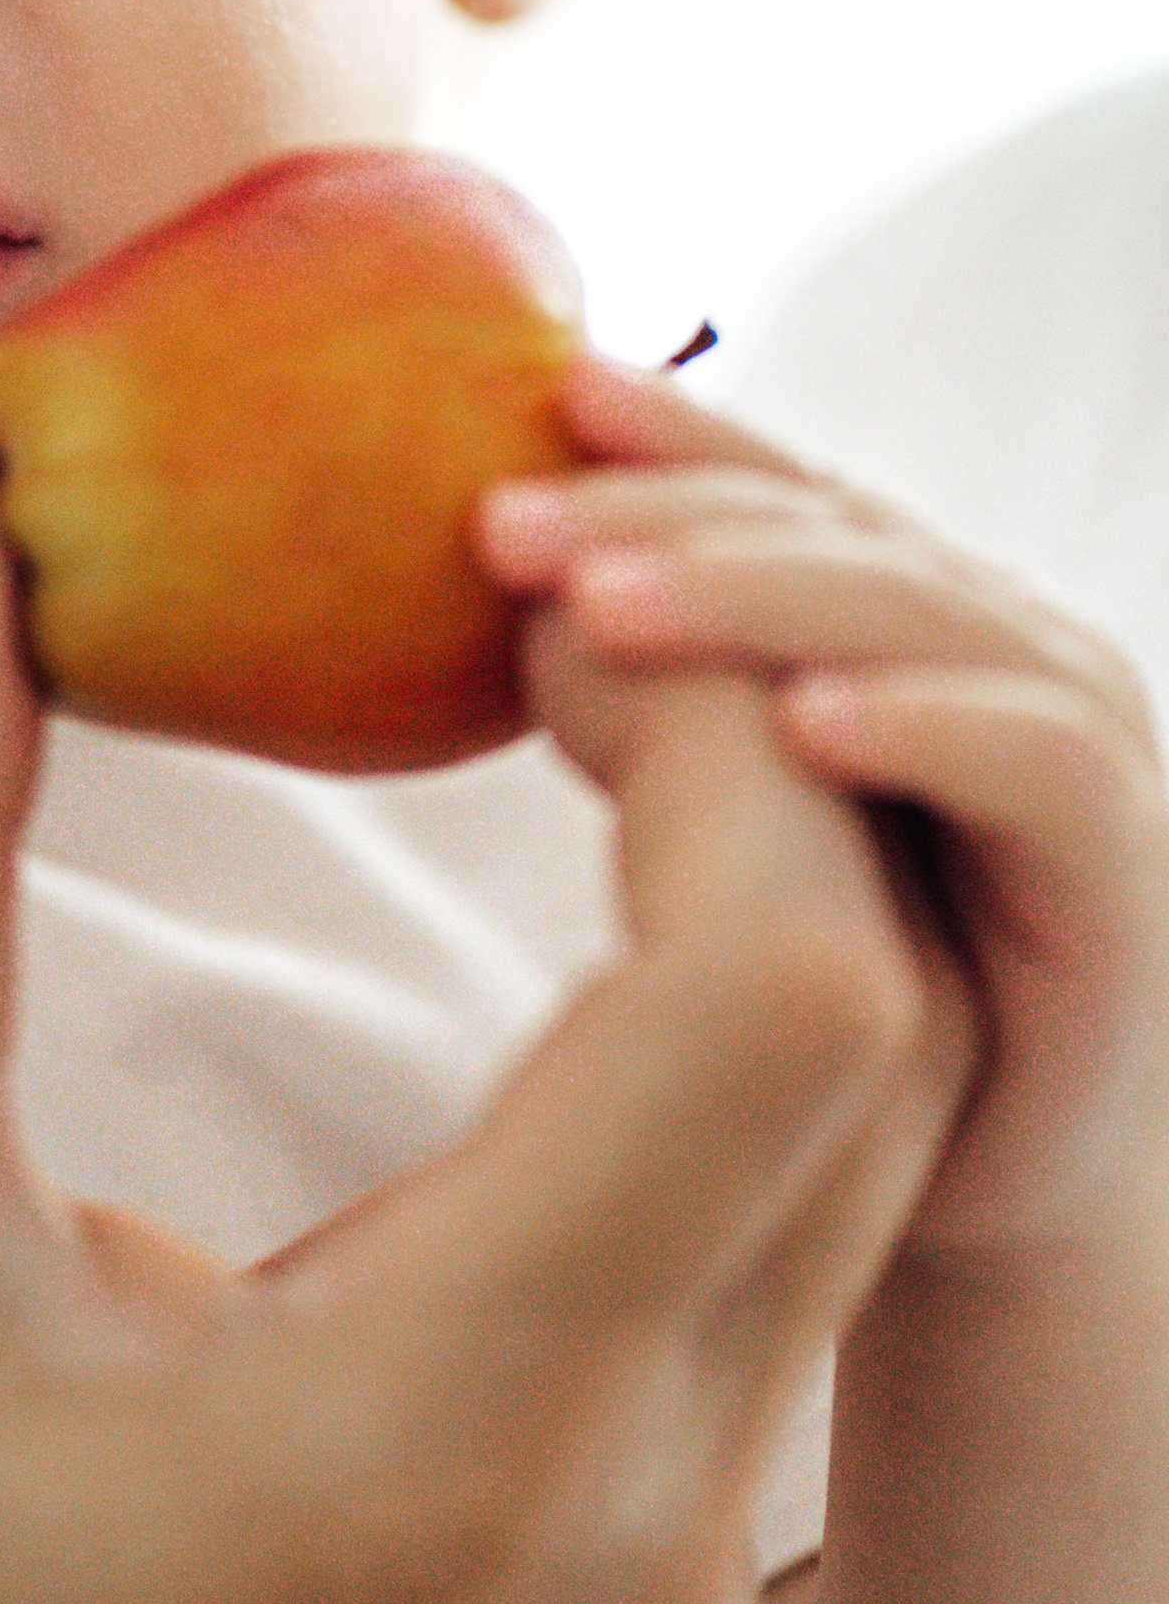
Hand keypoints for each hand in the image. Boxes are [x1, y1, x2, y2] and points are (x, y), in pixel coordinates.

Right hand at [0, 428, 966, 1603]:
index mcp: (446, 1447)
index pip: (781, 994)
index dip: (719, 732)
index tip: (546, 583)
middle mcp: (642, 1574)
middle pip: (874, 1070)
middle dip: (754, 793)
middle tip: (557, 635)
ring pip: (850, 1215)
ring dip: (745, 964)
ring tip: (558, 800)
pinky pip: (774, 1370)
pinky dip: (697, 1162)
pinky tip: (514, 1114)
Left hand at [479, 358, 1168, 1258]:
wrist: (975, 1206)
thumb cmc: (817, 1001)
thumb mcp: (709, 826)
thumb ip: (641, 700)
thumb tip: (497, 593)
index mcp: (887, 618)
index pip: (773, 492)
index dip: (663, 439)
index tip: (531, 397)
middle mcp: (990, 651)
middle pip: (829, 531)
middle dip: (661, 512)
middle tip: (503, 521)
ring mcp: (1067, 746)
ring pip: (922, 614)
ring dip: (756, 598)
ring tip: (600, 606)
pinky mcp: (1122, 870)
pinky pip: (1038, 763)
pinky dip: (929, 724)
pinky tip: (806, 722)